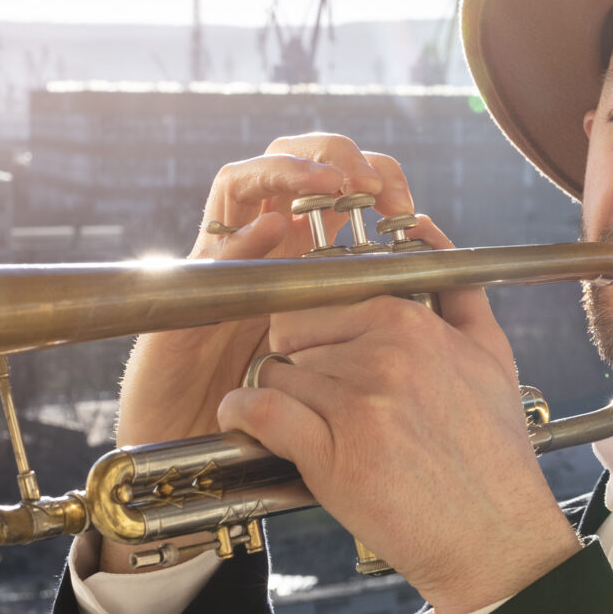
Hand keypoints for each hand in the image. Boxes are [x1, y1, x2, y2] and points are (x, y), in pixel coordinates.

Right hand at [101, 134, 413, 573]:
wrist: (200, 455)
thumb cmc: (276, 412)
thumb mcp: (344, 366)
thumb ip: (380, 321)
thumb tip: (424, 274)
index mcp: (305, 256)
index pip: (334, 186)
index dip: (370, 176)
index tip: (405, 201)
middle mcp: (262, 250)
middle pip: (289, 164)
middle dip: (330, 158)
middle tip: (369, 183)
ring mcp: (222, 265)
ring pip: (243, 185)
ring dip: (286, 174)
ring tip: (327, 186)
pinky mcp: (188, 294)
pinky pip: (211, 247)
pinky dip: (242, 233)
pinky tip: (272, 229)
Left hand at [215, 216, 582, 613]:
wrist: (493, 535)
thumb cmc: (491, 452)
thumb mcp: (490, 354)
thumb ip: (455, 286)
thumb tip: (422, 227)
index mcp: (412, 322)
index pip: (323, 298)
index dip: (315, 330)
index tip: (319, 356)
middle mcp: (383, 353)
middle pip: (292, 332)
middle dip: (296, 361)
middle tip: (315, 396)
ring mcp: (356, 402)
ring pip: (275, 371)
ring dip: (276, 395)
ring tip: (300, 422)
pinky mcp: (331, 452)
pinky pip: (260, 410)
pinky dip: (243, 416)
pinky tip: (248, 426)